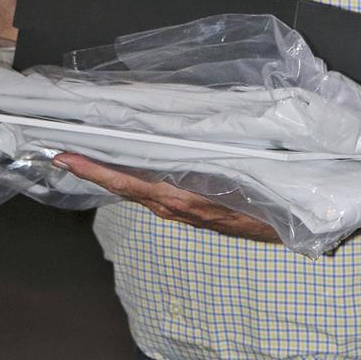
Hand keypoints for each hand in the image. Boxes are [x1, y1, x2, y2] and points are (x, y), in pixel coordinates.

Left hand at [53, 152, 280, 241]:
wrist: (298, 225)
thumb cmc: (273, 194)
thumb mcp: (245, 173)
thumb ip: (214, 158)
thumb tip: (185, 134)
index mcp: (184, 198)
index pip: (127, 182)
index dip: (94, 170)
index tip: (64, 155)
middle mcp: (177, 207)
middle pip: (124, 187)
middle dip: (93, 168)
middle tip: (62, 148)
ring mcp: (184, 212)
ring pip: (139, 190)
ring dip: (112, 172)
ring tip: (88, 150)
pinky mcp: (192, 211)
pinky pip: (155, 191)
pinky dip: (135, 177)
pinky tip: (131, 163)